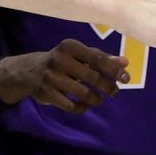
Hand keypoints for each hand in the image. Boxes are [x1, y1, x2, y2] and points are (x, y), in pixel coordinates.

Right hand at [0, 39, 128, 112]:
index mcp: (70, 46)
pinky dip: (81, 108)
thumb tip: (124, 63)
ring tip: (100, 100)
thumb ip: (101, 58)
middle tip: (115, 92)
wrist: (29, 71)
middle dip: (107, 86)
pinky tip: (85, 106)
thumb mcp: (79, 54)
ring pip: (82, 93)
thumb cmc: (62, 60)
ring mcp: (52, 77)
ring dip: (96, 99)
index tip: (126, 78)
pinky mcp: (46, 93)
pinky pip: (70, 105)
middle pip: (91, 76)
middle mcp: (60, 59)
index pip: (97, 58)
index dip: (113, 69)